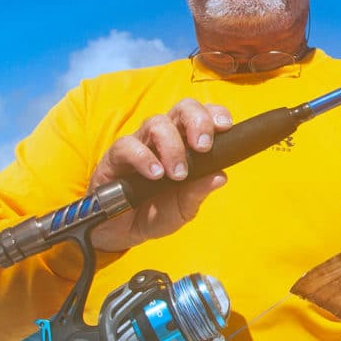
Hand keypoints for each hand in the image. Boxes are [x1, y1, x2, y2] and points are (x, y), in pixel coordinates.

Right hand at [89, 99, 233, 251]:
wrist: (123, 231)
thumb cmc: (157, 212)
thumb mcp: (183, 208)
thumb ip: (198, 192)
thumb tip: (220, 177)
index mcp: (186, 143)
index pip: (203, 114)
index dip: (215, 113)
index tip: (225, 126)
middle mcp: (165, 137)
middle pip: (182, 108)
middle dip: (197, 121)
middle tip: (203, 147)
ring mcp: (140, 143)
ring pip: (157, 123)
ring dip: (172, 146)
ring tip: (178, 173)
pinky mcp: (115, 156)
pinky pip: (128, 145)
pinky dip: (144, 158)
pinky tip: (155, 175)